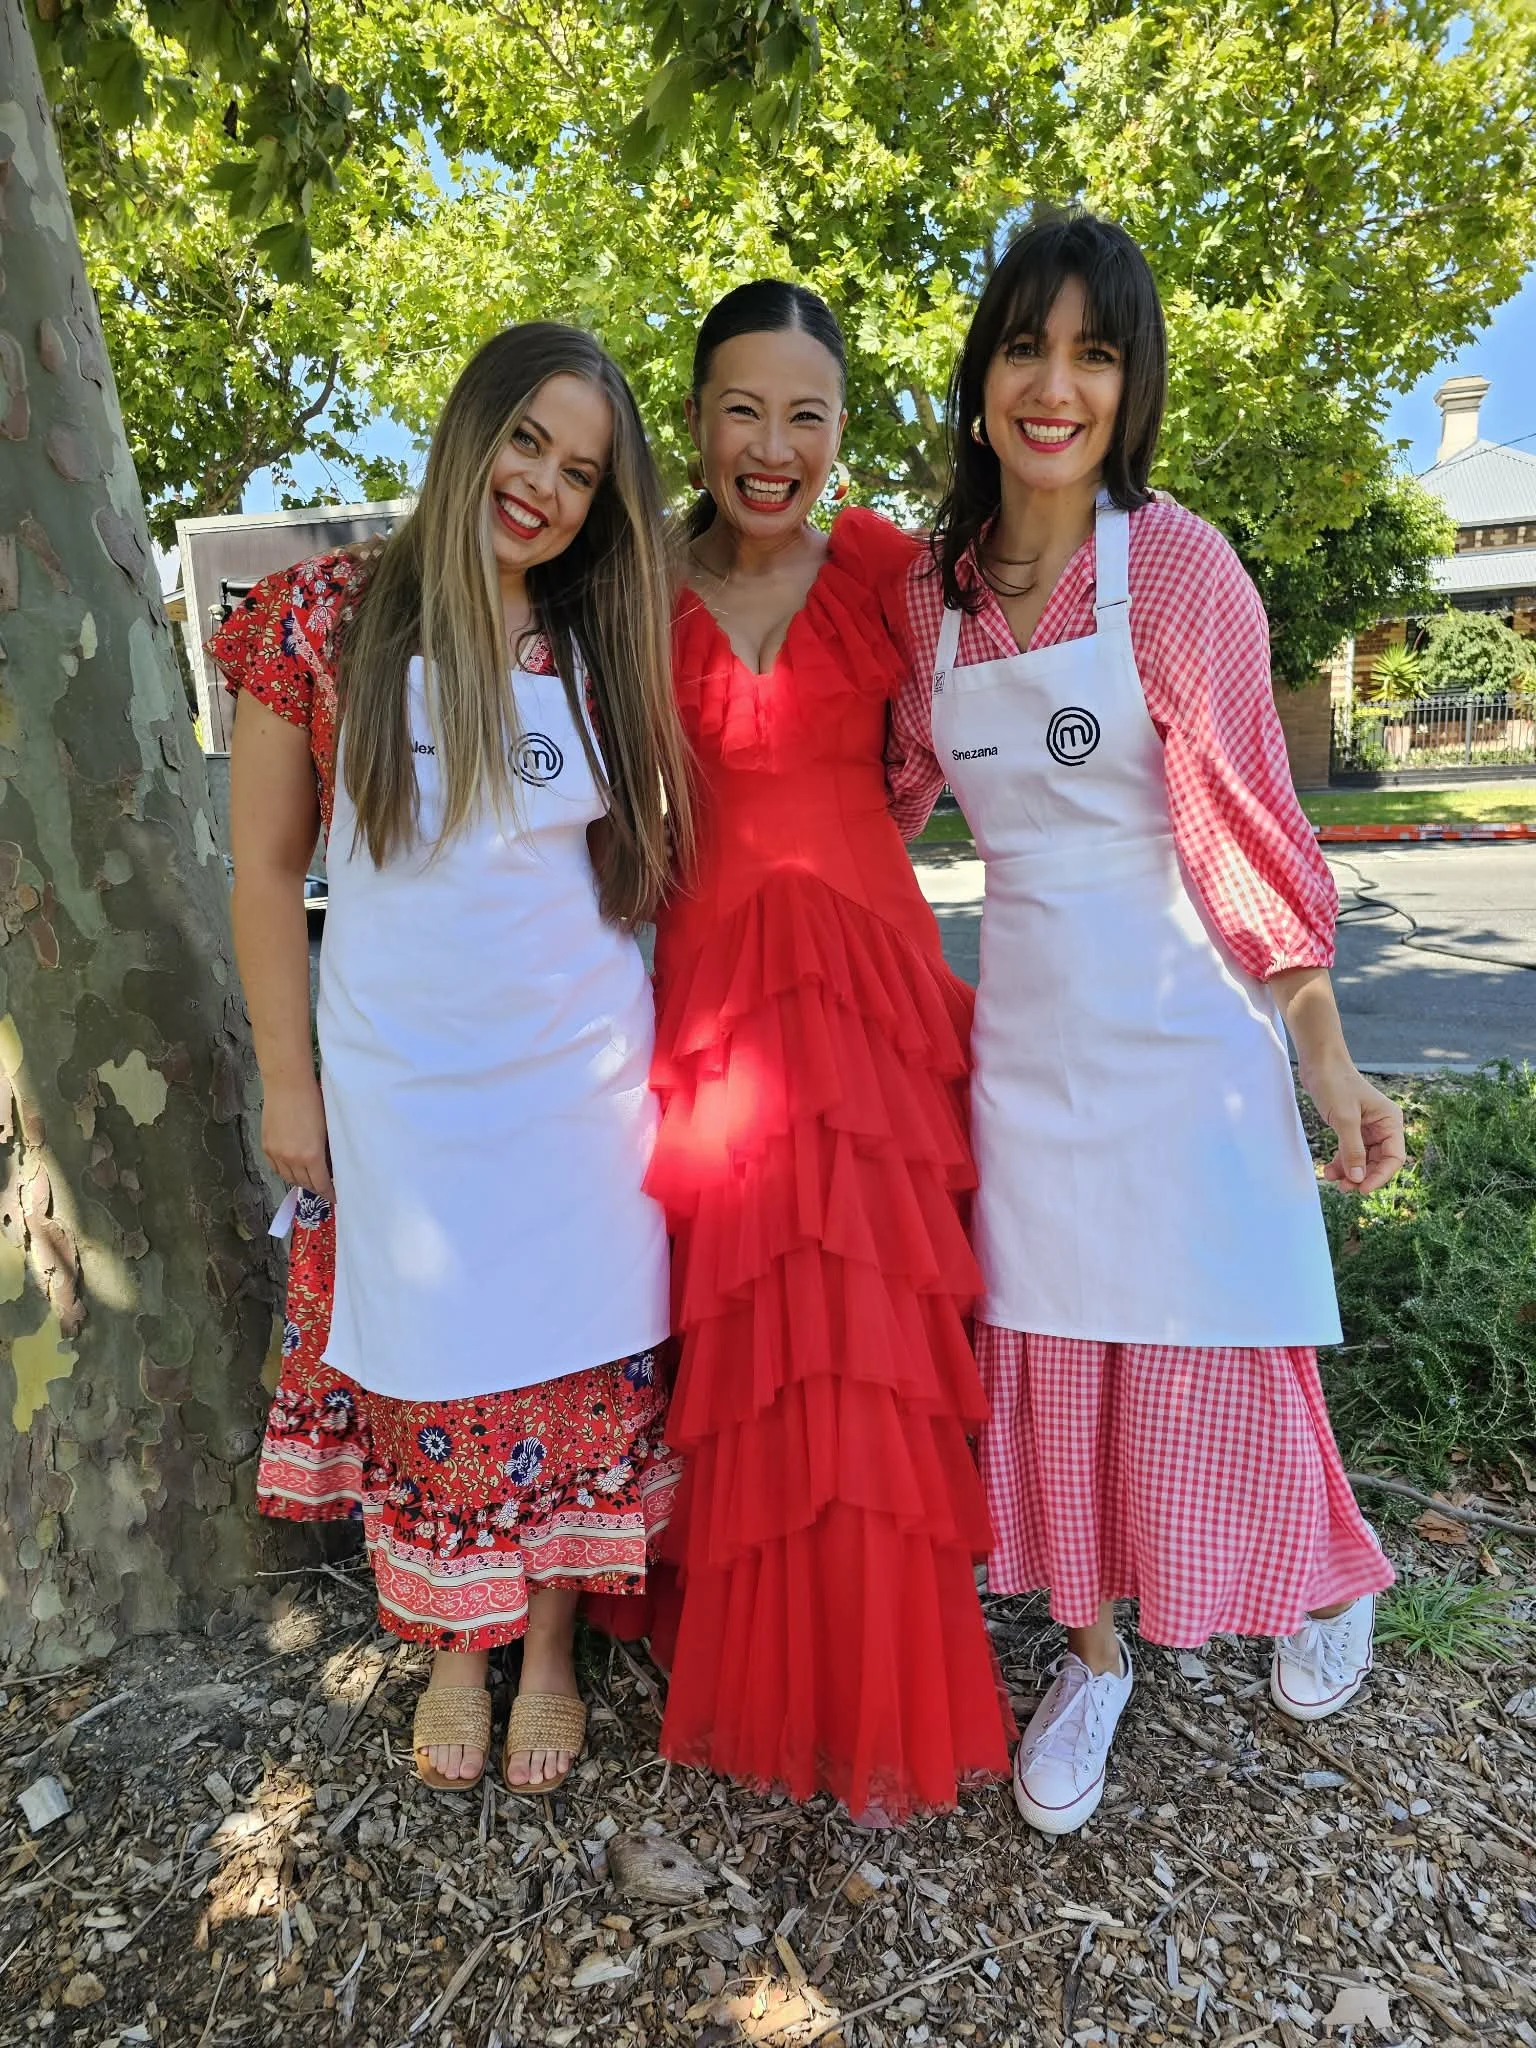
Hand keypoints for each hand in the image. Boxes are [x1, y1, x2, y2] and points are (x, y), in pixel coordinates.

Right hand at [262, 1076, 333, 1201]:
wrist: (287, 1084)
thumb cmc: (314, 1101)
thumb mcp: (327, 1129)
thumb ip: (327, 1150)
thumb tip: (329, 1165)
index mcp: (311, 1155)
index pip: (320, 1184)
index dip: (328, 1193)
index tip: (335, 1196)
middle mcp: (292, 1159)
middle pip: (304, 1184)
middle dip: (315, 1187)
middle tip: (324, 1187)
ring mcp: (276, 1153)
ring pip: (288, 1178)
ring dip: (299, 1181)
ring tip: (309, 1179)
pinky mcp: (265, 1146)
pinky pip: (275, 1168)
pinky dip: (285, 1172)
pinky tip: (292, 1169)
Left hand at [1302, 1058, 1405, 1193]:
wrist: (1319, 1063)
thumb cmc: (1335, 1084)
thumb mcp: (1345, 1119)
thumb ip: (1352, 1149)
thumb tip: (1358, 1177)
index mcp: (1390, 1121)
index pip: (1394, 1157)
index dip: (1380, 1176)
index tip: (1362, 1189)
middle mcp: (1382, 1126)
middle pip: (1379, 1161)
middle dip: (1362, 1175)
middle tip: (1344, 1188)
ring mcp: (1367, 1127)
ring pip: (1363, 1158)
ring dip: (1349, 1171)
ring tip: (1332, 1180)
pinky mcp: (1352, 1127)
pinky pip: (1351, 1151)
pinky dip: (1341, 1161)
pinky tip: (1330, 1170)